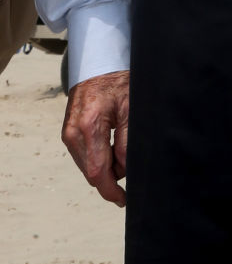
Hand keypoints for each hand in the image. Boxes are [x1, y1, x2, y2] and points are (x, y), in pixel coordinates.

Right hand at [62, 70, 130, 206]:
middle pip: (92, 173)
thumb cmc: (117, 81)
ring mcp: (68, 134)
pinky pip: (84, 157)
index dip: (111, 190)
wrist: (98, 63)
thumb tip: (126, 169)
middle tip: (130, 165)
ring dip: (106, 166)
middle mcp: (73, 134)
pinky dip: (99, 157)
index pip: (98, 171)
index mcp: (89, 126)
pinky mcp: (69, 134)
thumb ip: (128, 140)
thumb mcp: (130, 108)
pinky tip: (111, 144)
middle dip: (112, 177)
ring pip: (88, 167)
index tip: (123, 199)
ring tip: (122, 146)